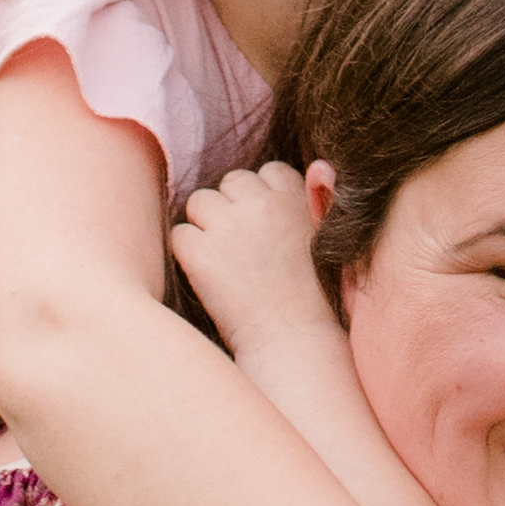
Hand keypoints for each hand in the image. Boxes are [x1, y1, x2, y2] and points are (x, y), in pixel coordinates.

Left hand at [173, 160, 337, 352]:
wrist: (292, 340)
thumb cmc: (313, 295)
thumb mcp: (325, 236)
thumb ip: (317, 198)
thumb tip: (317, 165)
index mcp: (294, 197)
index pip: (268, 172)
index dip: (263, 199)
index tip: (267, 226)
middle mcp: (260, 204)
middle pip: (230, 182)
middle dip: (232, 208)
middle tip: (242, 245)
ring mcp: (228, 227)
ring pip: (199, 202)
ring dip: (205, 226)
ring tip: (224, 260)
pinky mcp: (200, 254)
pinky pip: (180, 236)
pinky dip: (188, 254)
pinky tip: (208, 276)